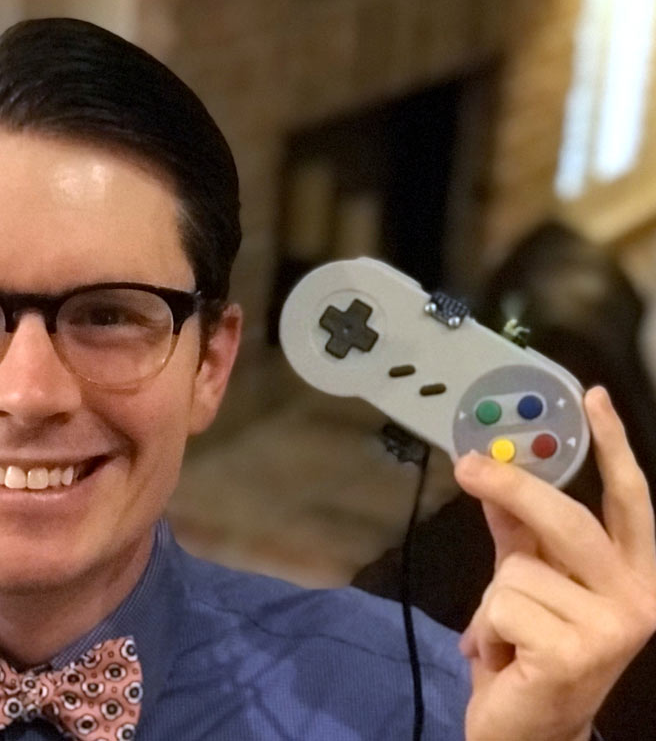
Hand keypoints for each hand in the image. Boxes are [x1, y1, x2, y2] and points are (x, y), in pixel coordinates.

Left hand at [455, 386, 655, 740]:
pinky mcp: (576, 652)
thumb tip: (494, 478)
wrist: (526, 733)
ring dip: (492, 602)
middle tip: (468, 467)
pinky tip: (504, 658)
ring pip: (517, 569)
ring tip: (506, 637)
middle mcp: (637, 598)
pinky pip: (500, 604)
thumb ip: (518, 535)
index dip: (613, 446)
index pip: (630, 501)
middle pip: (567, 520)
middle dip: (511, 489)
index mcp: (633, 575)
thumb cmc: (530, 657)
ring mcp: (613, 628)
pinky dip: (485, 628)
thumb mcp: (527, 586)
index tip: (593, 399)